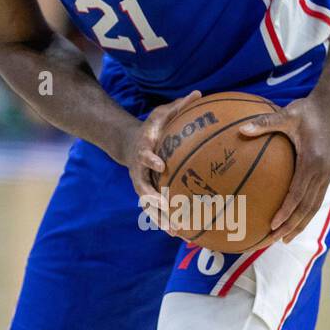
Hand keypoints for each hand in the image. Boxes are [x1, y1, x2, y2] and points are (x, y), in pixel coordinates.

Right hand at [123, 90, 201, 236]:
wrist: (128, 144)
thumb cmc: (152, 128)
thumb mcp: (162, 113)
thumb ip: (179, 106)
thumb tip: (200, 93)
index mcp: (143, 151)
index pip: (144, 155)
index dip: (150, 160)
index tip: (160, 165)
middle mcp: (139, 171)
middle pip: (143, 189)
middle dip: (154, 201)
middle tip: (167, 208)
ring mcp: (142, 185)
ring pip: (149, 207)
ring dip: (161, 220)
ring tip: (176, 233)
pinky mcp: (147, 194)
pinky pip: (156, 212)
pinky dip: (167, 223)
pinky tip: (183, 236)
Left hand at [238, 96, 329, 246]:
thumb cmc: (306, 110)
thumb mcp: (286, 114)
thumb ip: (265, 123)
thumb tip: (242, 129)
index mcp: (313, 162)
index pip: (298, 194)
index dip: (286, 211)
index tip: (273, 224)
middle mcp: (324, 173)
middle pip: (307, 207)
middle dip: (292, 226)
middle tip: (275, 240)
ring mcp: (328, 175)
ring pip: (314, 207)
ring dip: (300, 224)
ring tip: (285, 239)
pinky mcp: (328, 174)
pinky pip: (316, 198)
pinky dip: (305, 212)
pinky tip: (294, 220)